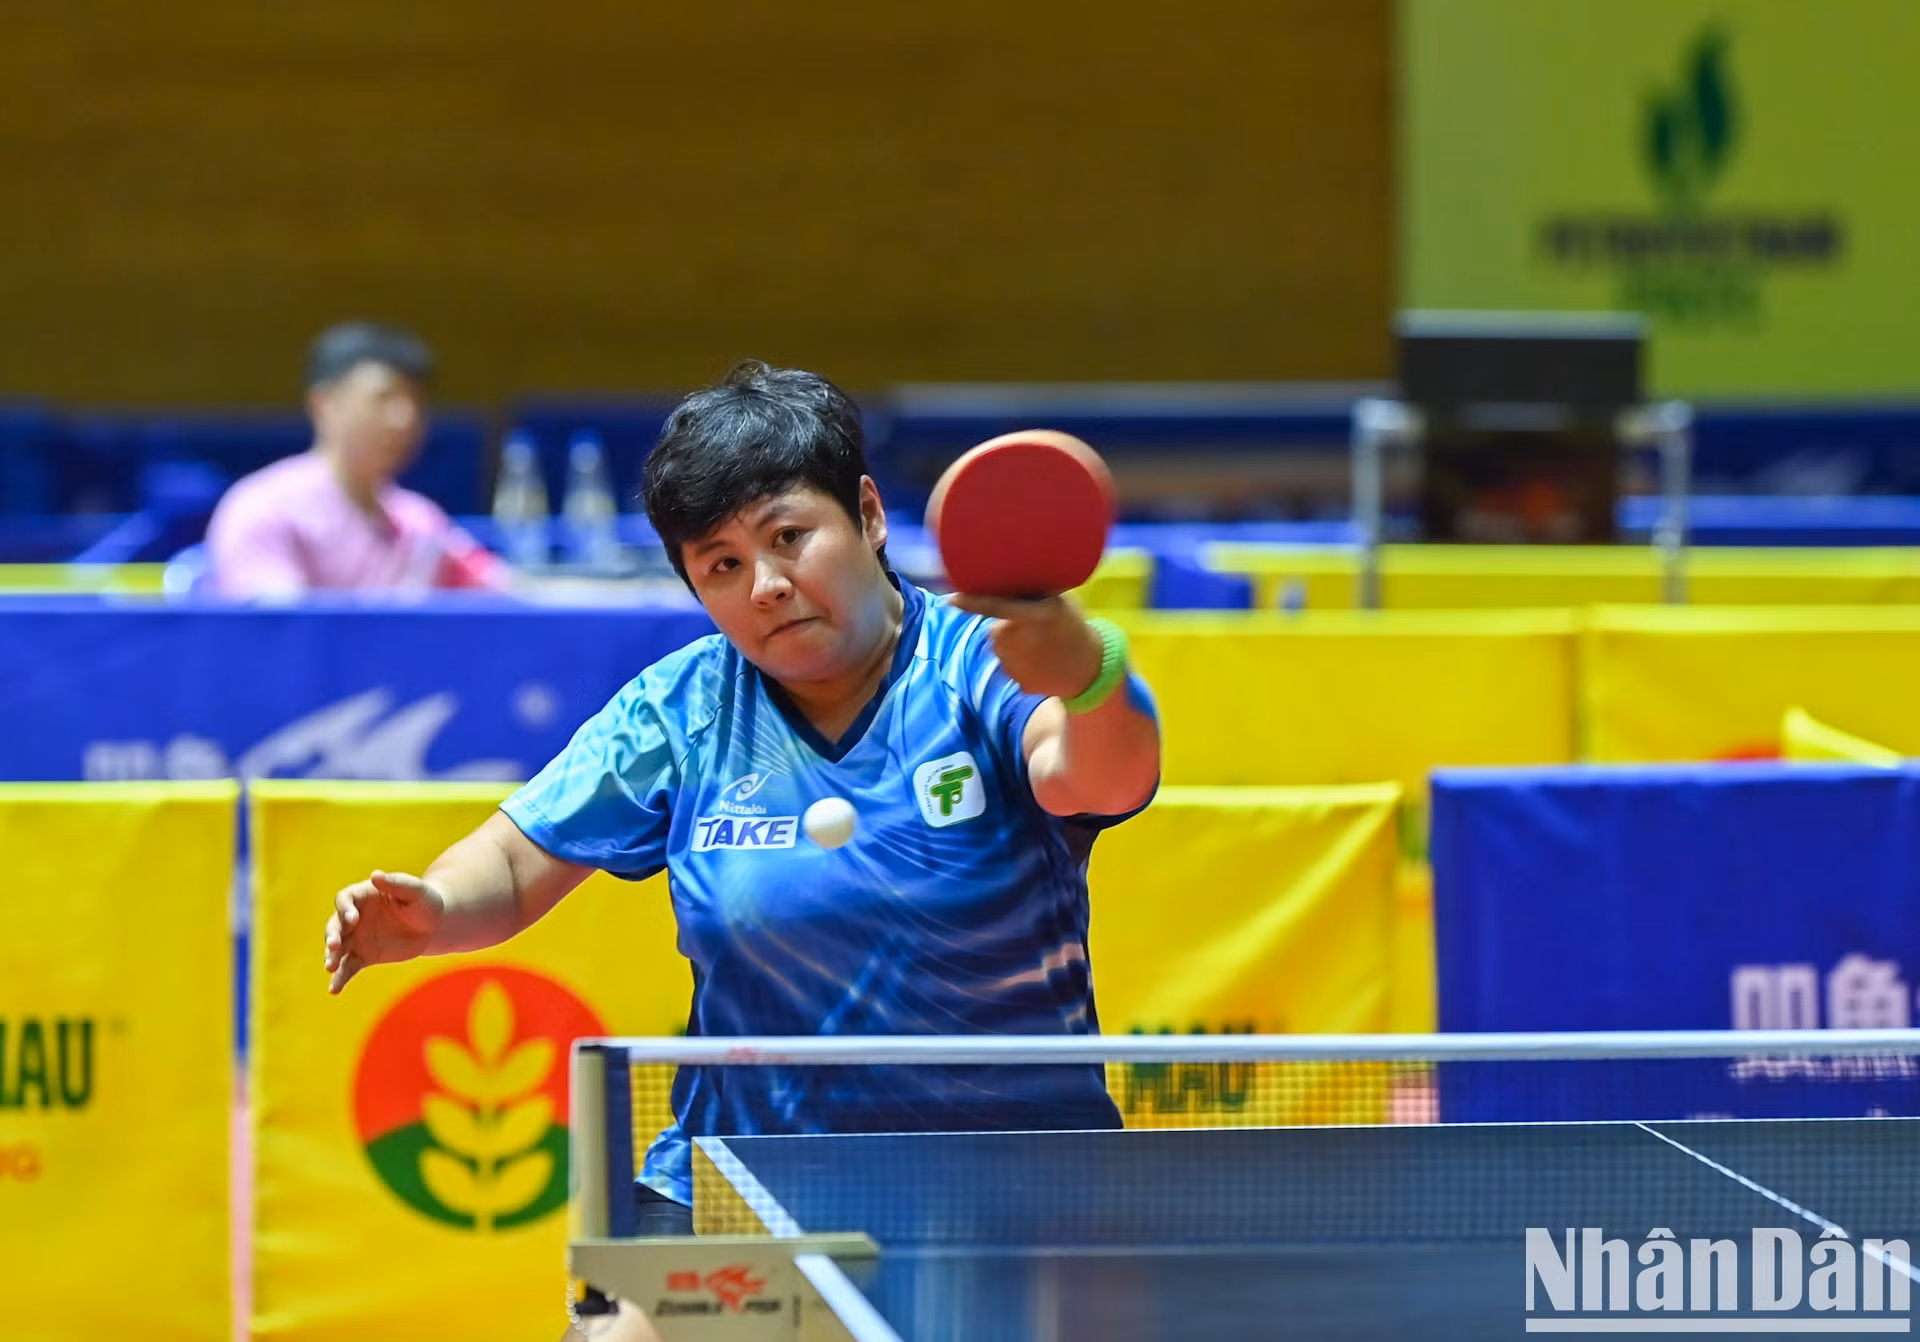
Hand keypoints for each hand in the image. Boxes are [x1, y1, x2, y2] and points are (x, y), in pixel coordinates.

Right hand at [324, 870, 446, 994]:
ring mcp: (357, 937)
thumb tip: (375, 875)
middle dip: (332, 935)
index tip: (353, 919)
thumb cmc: (425, 901)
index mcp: (363, 895)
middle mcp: (354, 916)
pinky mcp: (364, 956)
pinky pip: (348, 968)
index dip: (345, 909)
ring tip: (330, 968)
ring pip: (338, 948)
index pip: (345, 899)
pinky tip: (334, 990)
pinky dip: (340, 978)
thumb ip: (396, 882)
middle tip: (334, 946)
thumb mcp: (415, 890)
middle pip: (335, 925)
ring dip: (331, 957)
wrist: (434, 925)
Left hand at [949, 595, 1103, 700]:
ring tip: (1039, 642)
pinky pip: (1007, 662)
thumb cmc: (1071, 625)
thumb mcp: (1058, 601)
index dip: (970, 603)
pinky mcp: (1015, 680)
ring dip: (1012, 640)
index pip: (995, 607)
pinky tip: (1037, 659)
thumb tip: (1003, 575)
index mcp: (1035, 616)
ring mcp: (1016, 664)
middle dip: (1006, 622)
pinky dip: (1017, 659)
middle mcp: (1020, 640)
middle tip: (1034, 623)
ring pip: (1000, 644)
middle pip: (996, 625)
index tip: (950, 600)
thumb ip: (1031, 592)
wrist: (1087, 668)